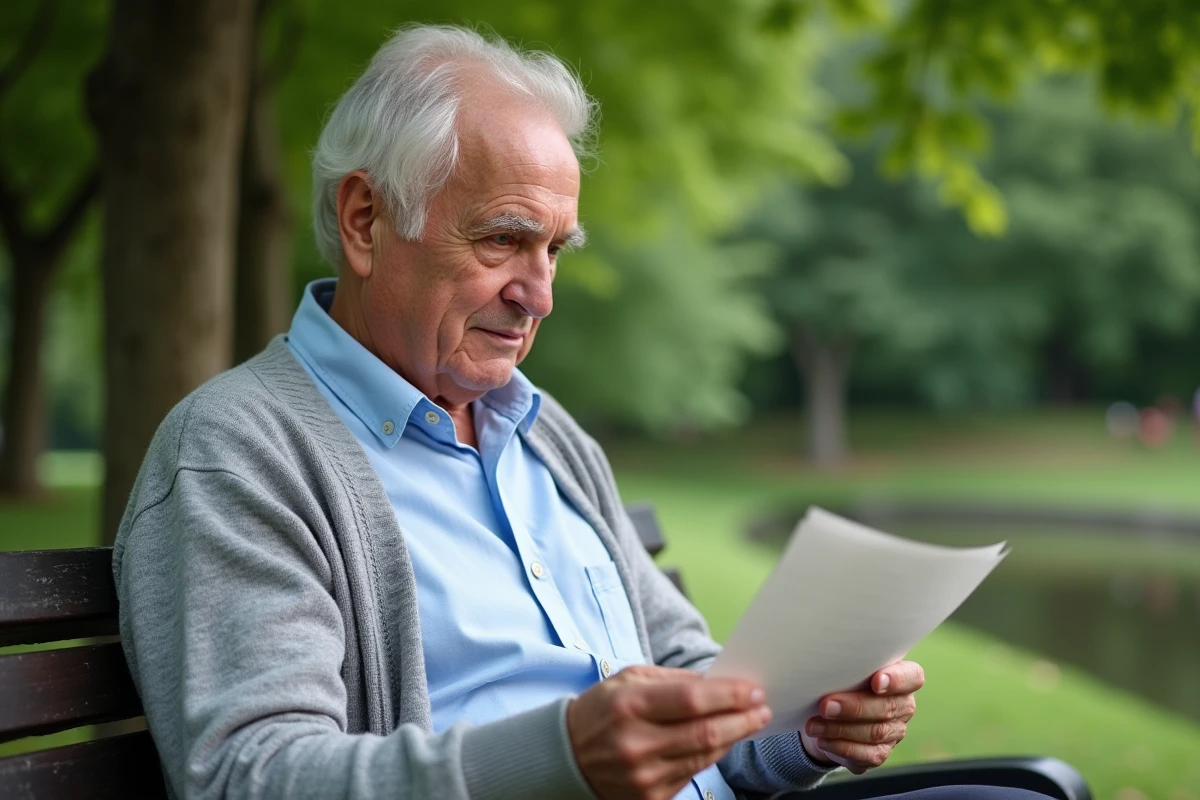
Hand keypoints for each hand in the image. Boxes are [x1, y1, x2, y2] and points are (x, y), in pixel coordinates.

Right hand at [567, 665, 771, 799]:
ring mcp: (643, 775)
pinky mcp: (650, 797)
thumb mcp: (628, 680)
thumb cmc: (602, 711)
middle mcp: (636, 743)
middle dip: (742, 718)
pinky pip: (693, 773)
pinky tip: (723, 740)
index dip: (729, 695)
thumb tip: (717, 681)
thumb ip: (673, 679)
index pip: (693, 700)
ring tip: (750, 721)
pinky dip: (712, 754)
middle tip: (761, 707)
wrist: (566, 757)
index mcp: (629, 705)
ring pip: (705, 755)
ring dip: (734, 737)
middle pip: (706, 732)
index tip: (753, 689)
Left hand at [800, 660, 924, 773]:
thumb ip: (848, 667)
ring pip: (874, 733)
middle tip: (825, 706)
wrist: (831, 713)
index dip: (897, 680)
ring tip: (814, 724)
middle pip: (887, 708)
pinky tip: (822, 740)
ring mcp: (894, 731)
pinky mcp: (880, 753)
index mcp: (903, 677)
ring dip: (839, 729)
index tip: (876, 682)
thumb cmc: (842, 681)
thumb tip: (825, 666)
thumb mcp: (847, 669)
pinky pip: (866, 754)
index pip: (912, 677)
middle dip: (854, 707)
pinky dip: (841, 747)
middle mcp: (903, 705)